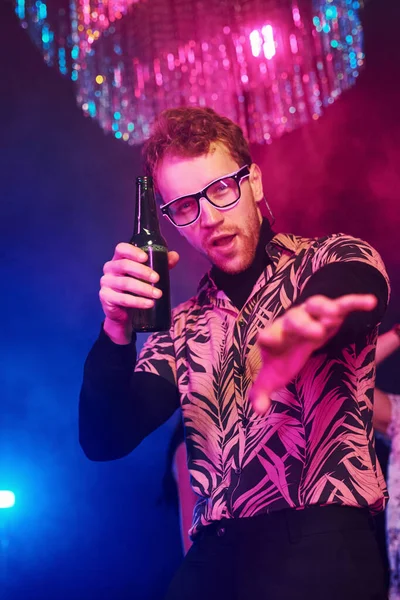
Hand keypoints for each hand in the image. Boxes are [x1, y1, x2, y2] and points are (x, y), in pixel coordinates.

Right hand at [100, 243, 178, 343]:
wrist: (123, 311)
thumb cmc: (135, 287)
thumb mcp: (147, 274)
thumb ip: (160, 263)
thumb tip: (174, 256)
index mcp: (119, 259)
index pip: (121, 249)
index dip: (132, 251)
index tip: (146, 258)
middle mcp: (110, 268)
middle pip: (124, 265)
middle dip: (142, 271)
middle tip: (157, 278)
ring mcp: (106, 283)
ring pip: (125, 283)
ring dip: (143, 289)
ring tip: (157, 294)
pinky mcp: (106, 297)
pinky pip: (123, 299)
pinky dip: (138, 302)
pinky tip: (149, 303)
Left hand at [249, 294, 376, 413]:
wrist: (294, 338)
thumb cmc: (283, 357)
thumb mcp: (272, 377)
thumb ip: (261, 393)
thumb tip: (258, 411)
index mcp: (274, 338)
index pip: (267, 336)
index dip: (268, 337)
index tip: (267, 339)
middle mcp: (290, 322)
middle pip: (293, 320)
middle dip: (303, 325)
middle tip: (316, 334)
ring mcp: (310, 315)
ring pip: (314, 306)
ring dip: (324, 308)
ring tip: (334, 314)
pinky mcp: (329, 312)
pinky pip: (341, 304)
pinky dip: (354, 302)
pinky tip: (370, 303)